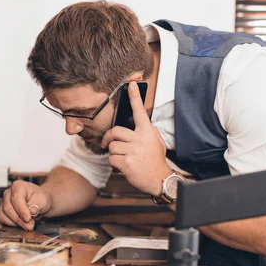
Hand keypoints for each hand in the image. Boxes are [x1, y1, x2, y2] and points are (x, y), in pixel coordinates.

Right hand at [0, 180, 52, 229]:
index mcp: (18, 186)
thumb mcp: (43, 200)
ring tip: (28, 224)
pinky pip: (3, 220)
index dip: (22, 211)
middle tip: (30, 225)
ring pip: (4, 215)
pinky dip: (12, 224)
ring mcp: (4, 202)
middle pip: (8, 209)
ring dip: (16, 223)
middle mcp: (8, 193)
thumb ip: (36, 206)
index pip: (16, 200)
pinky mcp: (3, 210)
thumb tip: (31, 212)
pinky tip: (21, 223)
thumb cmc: (39, 198)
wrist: (39, 202)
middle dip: (19, 220)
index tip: (28, 218)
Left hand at [101, 81, 170, 195]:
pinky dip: (114, 164)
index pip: (140, 111)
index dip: (135, 97)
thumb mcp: (156, 142)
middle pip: (115, 131)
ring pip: (112, 147)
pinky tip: (124, 167)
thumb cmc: (155, 161)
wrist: (159, 180)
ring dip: (114, 154)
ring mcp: (133, 150)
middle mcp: (140, 139)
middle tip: (107, 143)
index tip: (131, 85)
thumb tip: (136, 124)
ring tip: (124, 159)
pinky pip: (111, 159)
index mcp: (147, 132)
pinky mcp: (127, 162)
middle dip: (108, 138)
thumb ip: (146, 131)